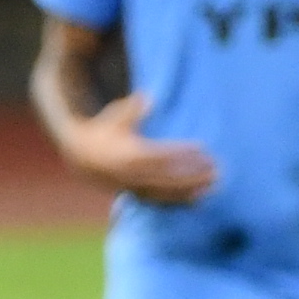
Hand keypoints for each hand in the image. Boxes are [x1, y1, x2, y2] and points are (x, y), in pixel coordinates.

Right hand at [57, 93, 218, 208]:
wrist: (81, 156)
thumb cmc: (104, 130)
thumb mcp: (115, 116)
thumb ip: (132, 108)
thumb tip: (147, 97)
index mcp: (129, 153)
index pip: (162, 154)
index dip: (183, 152)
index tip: (203, 147)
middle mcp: (132, 173)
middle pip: (168, 177)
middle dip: (193, 175)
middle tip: (217, 170)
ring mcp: (134, 186)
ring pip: (165, 192)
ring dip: (190, 190)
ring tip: (213, 186)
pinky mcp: (135, 193)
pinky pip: (159, 200)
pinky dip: (178, 201)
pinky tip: (197, 199)